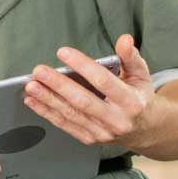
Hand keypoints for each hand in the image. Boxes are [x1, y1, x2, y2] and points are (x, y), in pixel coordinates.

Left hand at [23, 35, 154, 151]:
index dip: (83, 66)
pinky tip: (33, 101)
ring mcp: (103, 132)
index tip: (63, 52)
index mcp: (131, 102)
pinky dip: (47, 112)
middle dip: (58, 85)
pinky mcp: (90, 139)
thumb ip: (131, 57)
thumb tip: (124, 39)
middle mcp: (117, 120)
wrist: (146, 130)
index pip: (103, 81)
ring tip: (30, 85)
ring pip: (70, 114)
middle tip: (39, 71)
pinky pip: (65, 125)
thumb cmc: (139, 97)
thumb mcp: (141, 75)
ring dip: (47, 99)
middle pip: (82, 101)